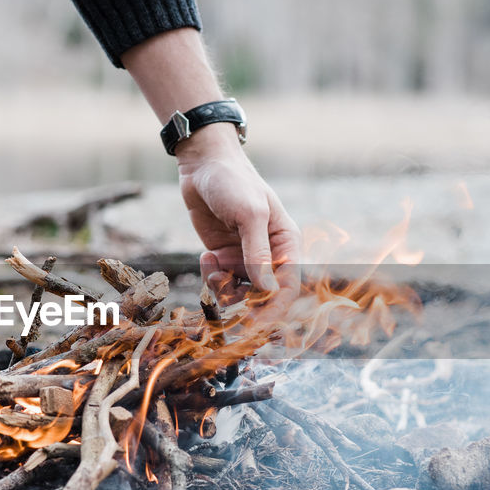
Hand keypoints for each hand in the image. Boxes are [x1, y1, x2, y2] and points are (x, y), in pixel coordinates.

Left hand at [176, 124, 300, 292]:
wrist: (203, 166)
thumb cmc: (234, 182)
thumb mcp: (249, 214)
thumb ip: (258, 252)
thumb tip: (267, 289)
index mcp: (286, 244)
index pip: (287, 286)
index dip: (273, 308)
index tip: (255, 324)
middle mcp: (269, 256)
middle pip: (263, 296)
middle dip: (243, 302)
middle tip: (222, 297)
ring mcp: (244, 258)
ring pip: (238, 294)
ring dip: (222, 288)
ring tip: (211, 265)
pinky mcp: (223, 258)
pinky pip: (219, 282)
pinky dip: (210, 277)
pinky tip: (205, 256)